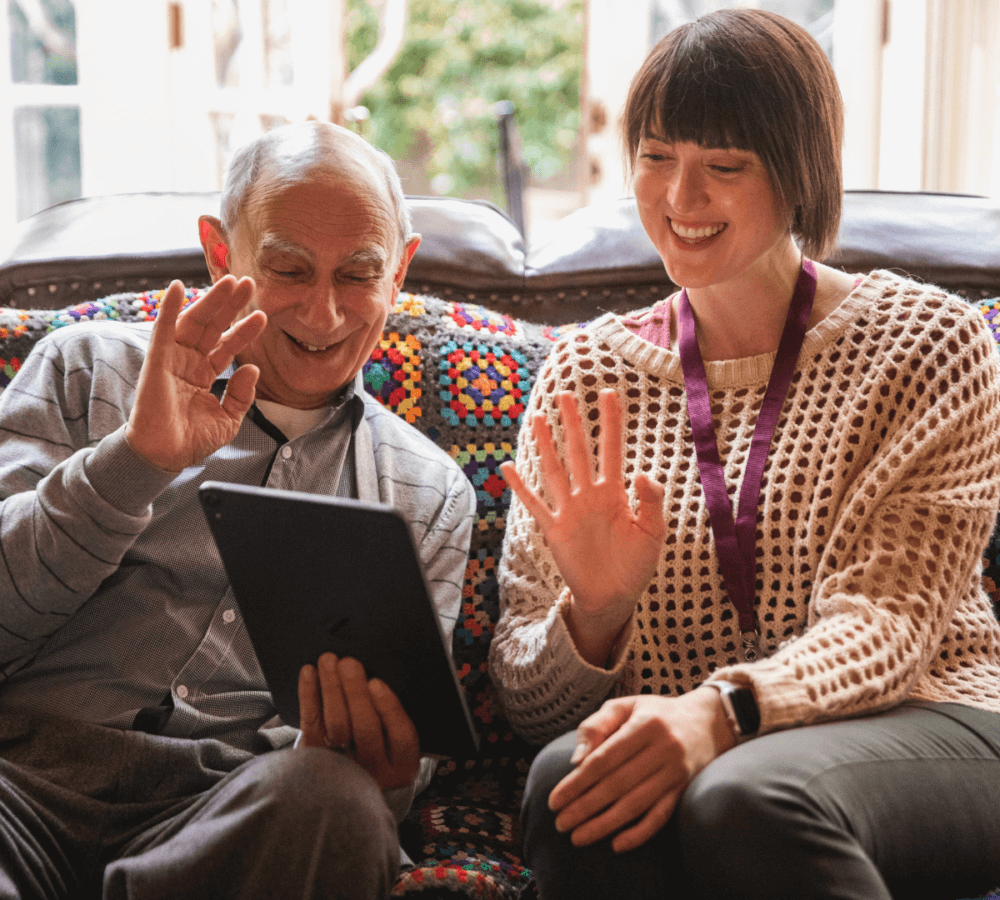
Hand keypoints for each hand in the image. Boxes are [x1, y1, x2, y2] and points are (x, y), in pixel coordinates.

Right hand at [125, 277, 266, 471]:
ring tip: (229, 282)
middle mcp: (189, 363)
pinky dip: (168, 308)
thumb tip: (252, 368)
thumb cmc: (192, 440)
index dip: (244, 330)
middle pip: (213, 327)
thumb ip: (242, 394)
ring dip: (210, 301)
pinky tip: (177, 287)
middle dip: (230, 305)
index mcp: (204, 375)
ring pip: (193, 322)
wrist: (165, 456)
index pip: (228, 346)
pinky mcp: (156, 361)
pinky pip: (162, 330)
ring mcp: (172, 359)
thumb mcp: (229, 419)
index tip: (263, 315)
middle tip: (248, 283)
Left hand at [297, 653, 419, 791]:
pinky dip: (309, 696)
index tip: (376, 682)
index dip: (389, 709)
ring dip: (332, 688)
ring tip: (329, 661)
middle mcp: (376, 773)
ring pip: (337, 726)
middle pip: (366, 730)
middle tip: (348, 663)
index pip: (402, 739)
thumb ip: (395, 720)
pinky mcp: (314, 762)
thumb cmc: (382, 749)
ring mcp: (344, 770)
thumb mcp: (398, 743)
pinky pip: (311, 726)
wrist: (347, 787)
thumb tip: (379, 678)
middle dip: (356, 692)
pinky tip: (310, 673)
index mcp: (403, 767)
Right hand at [500, 390, 665, 664]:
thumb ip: (651, 501)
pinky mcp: (555, 529)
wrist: (615, 596)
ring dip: (545, 445)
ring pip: (554, 470)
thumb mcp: (653, 532)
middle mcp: (589, 495)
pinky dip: (521, 487)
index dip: (610, 422)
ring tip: (536, 418)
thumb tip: (644, 472)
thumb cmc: (636, 563)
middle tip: (565, 395)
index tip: (609, 394)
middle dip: (572, 424)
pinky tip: (509, 467)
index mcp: (615, 493)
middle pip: (579, 452)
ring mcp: (570, 510)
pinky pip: (535, 504)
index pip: (611, 450)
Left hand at [548, 688, 734, 852]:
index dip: (577, 782)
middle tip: (560, 824)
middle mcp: (663, 748)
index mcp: (644, 724)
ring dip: (604, 824)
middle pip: (617, 784)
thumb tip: (576, 760)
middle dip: (585, 807)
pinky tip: (616, 844)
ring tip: (578, 837)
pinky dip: (640, 833)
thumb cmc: (655, 713)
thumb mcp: (625, 706)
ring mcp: (676, 772)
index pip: (605, 759)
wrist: (708, 722)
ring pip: (636, 804)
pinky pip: (661, 816)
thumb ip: (596, 726)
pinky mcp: (684, 790)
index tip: (555, 800)